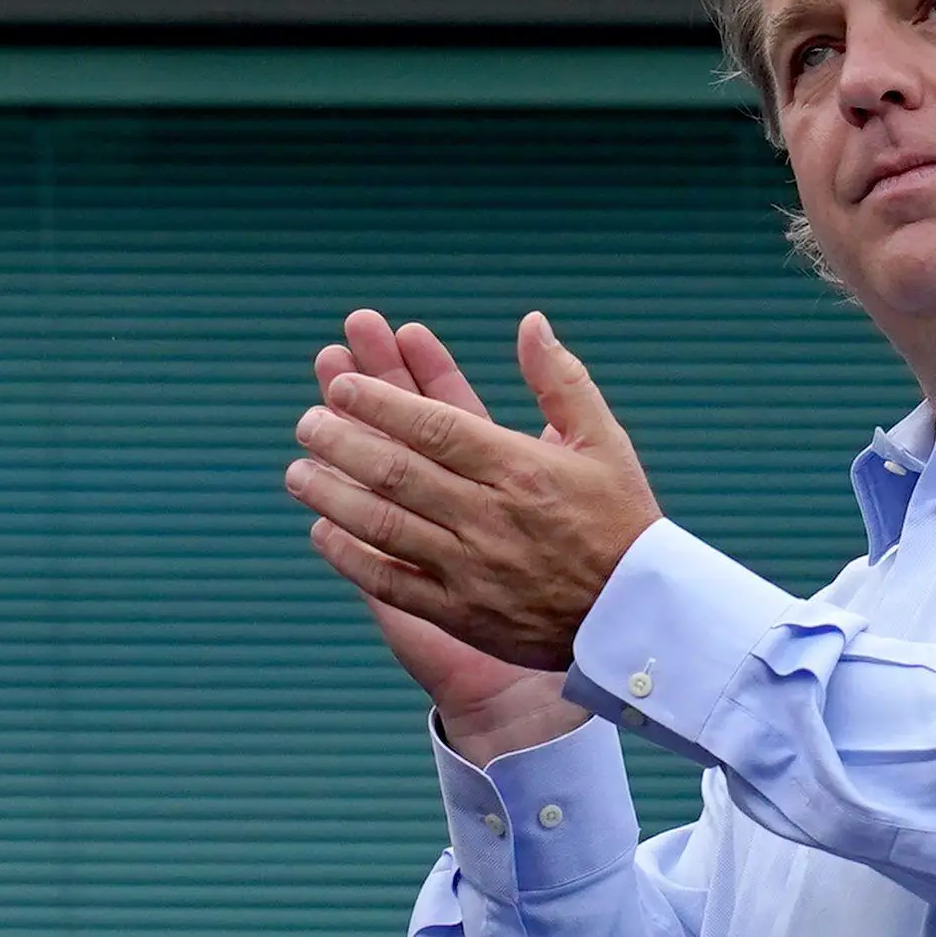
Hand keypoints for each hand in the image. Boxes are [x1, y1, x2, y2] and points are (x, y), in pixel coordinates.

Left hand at [304, 311, 590, 764]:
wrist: (637, 613)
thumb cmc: (621, 519)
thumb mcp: (604, 439)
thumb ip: (561, 379)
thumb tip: (530, 323)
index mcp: (521, 469)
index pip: (434, 425)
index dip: (380, 401)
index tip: (341, 384)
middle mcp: (490, 516)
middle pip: (396, 471)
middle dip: (341, 441)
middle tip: (306, 422)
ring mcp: (471, 568)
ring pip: (383, 525)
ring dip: (332, 494)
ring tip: (298, 470)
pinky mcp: (462, 612)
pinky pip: (391, 583)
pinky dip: (350, 556)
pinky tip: (323, 530)